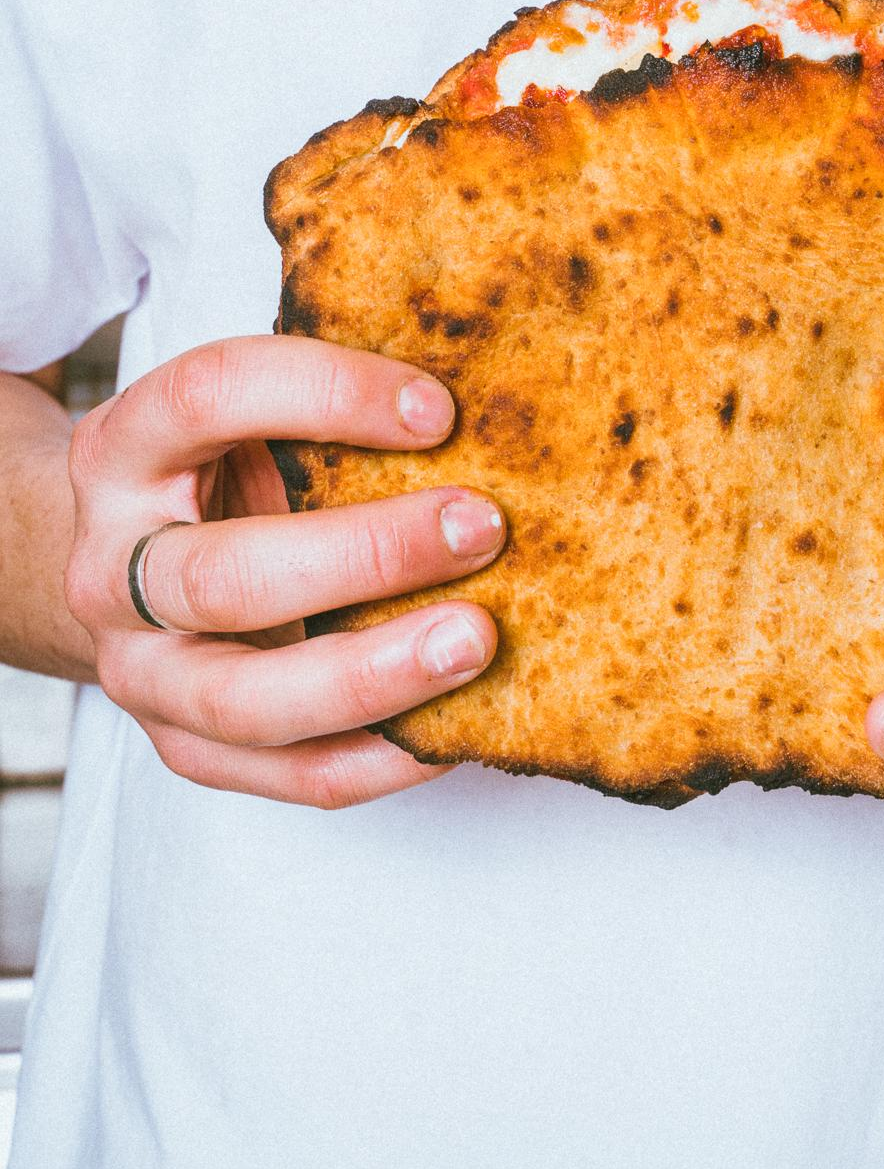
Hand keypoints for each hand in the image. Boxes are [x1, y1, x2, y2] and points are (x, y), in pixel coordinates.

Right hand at [64, 336, 502, 807]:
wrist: (132, 568)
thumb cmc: (224, 472)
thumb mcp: (247, 419)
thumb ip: (331, 409)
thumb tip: (487, 396)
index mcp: (124, 450)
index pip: (210, 398)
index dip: (326, 393)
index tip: (438, 409)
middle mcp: (111, 569)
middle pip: (226, 575)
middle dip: (368, 554)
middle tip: (481, 529)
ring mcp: (140, 673)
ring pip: (246, 701)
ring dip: (374, 673)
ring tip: (475, 641)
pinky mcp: (186, 749)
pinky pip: (290, 775)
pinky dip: (381, 757)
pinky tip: (457, 729)